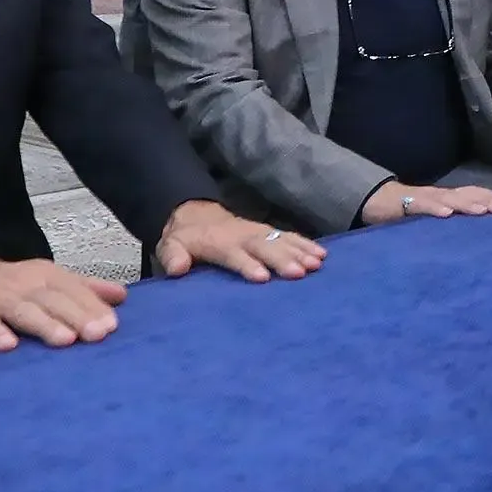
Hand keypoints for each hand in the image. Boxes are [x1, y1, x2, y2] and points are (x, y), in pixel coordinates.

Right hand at [0, 252, 127, 353]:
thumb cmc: (9, 285)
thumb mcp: (47, 280)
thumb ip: (84, 288)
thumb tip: (122, 296)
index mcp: (46, 276)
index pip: (73, 289)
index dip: (92, 306)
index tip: (112, 326)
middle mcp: (24, 284)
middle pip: (53, 300)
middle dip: (76, 316)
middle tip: (98, 335)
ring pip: (23, 310)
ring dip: (44, 324)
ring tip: (65, 341)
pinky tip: (7, 346)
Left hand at [155, 200, 326, 280]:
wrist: (197, 215)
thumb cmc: (186, 238)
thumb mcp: (170, 245)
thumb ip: (173, 256)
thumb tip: (177, 269)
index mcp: (219, 243)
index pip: (235, 255)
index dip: (247, 265)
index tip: (262, 277)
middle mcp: (243, 236)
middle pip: (264, 248)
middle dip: (282, 259)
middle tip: (300, 272)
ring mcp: (258, 233)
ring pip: (280, 241)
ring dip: (299, 252)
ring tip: (316, 264)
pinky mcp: (268, 233)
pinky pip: (289, 237)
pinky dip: (306, 244)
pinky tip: (322, 254)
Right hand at [358, 181, 491, 224]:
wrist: (372, 200)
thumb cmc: (403, 212)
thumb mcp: (429, 218)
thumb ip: (446, 225)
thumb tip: (470, 240)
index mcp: (444, 199)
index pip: (469, 194)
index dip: (487, 197)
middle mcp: (437, 196)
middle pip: (464, 194)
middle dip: (484, 199)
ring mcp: (422, 199)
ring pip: (447, 198)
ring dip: (465, 204)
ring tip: (482, 210)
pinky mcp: (405, 204)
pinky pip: (422, 206)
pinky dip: (435, 208)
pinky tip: (446, 213)